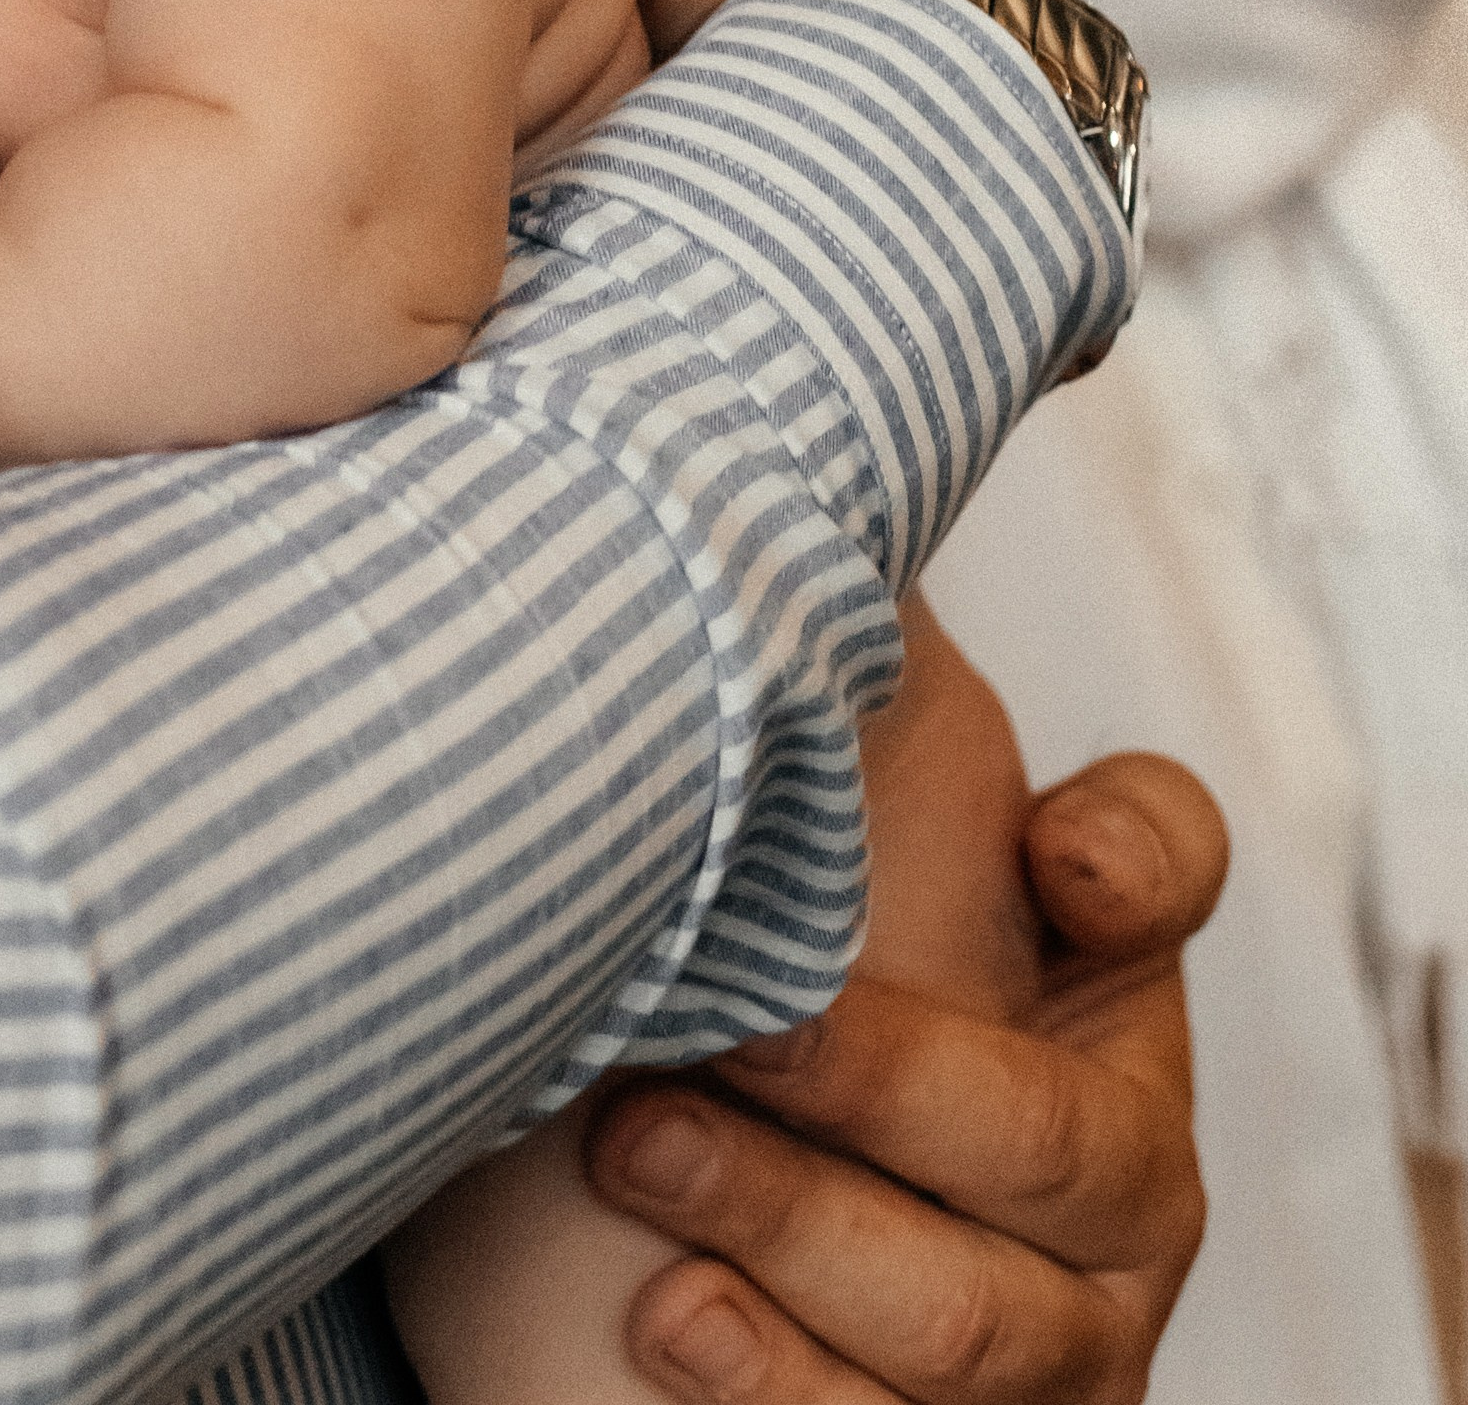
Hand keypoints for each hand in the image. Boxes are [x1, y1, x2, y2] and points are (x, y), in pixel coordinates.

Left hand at [583, 748, 1226, 1400]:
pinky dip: (773, 1387)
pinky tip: (666, 1321)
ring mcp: (1049, 1345)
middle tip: (728, 1025)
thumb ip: (808, 688)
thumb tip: (747, 483)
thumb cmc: (755, 996)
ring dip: (793, 1236)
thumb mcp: (804, 837)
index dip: (1134, 855)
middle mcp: (1106, 1179)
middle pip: (1053, 1142)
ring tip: (634, 1154)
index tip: (1051, 848)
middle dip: (885, 1084)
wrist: (659, 1251)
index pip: (1163, 871)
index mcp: (1086, 979)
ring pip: (969, 1322)